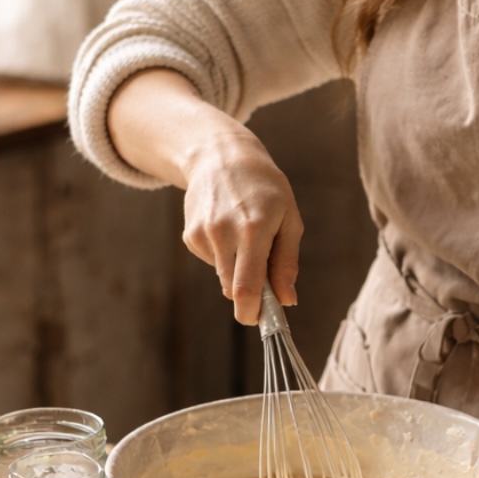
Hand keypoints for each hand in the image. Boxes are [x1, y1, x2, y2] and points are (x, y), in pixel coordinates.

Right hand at [182, 119, 303, 324]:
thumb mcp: (289, 218)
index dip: (252, 313)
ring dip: (237, 271)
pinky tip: (227, 229)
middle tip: (265, 277)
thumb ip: (287, 262)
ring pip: (223, 277)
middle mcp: (224, 233)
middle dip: (250, 295)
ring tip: (246, 236)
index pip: (246, 287)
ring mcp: (203, 235)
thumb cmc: (265, 188)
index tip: (260, 321)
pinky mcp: (190, 237)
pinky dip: (223, 256)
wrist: (220, 156)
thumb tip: (287, 300)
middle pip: (233, 289)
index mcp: (254, 229)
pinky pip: (212, 263)